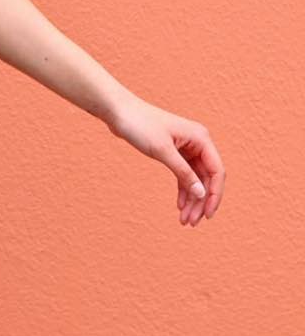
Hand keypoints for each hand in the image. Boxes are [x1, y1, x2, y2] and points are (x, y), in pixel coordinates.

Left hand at [104, 96, 223, 225]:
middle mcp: (198, 143)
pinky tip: (179, 206)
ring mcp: (186, 148)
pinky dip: (183, 190)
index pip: (216, 172)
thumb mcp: (162, 151)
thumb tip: (201, 193)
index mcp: (201, 139)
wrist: (119, 112)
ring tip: (184, 220)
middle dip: (201, 202)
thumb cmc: (140, 126)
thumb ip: (183, 173)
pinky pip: (184, 175)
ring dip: (191, 199)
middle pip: (206, 178)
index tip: (208, 214)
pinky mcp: (174, 152)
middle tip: (192, 222)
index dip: (214, 195)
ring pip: (195, 179)